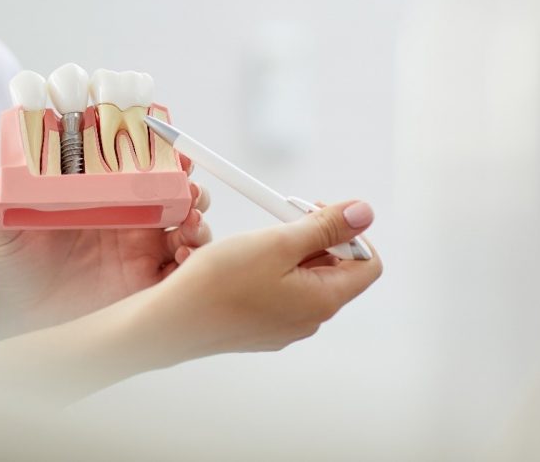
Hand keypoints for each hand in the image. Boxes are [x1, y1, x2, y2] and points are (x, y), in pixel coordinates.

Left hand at [0, 160, 211, 337]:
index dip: (159, 151)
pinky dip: (195, 257)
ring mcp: (145, 251)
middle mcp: (132, 222)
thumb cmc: (20, 272)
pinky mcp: (151, 283)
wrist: (25, 321)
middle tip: (186, 180)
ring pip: (188, 224)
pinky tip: (183, 253)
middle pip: (175, 192)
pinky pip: (185, 268)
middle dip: (189, 182)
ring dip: (197, 216)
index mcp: (106, 199)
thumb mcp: (6, 234)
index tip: (167, 140)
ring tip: (190, 217)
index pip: (141, 167)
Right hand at [140, 201, 381, 361]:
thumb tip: (364, 213)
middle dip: (317, 236)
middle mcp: (310, 319)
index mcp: (323, 300)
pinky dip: (272, 269)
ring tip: (259, 239)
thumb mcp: (278, 242)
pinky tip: (244, 261)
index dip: (351, 232)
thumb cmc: (219, 283)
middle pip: (336, 269)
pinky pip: (282, 291)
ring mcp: (285, 326)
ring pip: (306, 278)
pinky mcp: (262, 327)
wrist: (172, 321)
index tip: (319, 213)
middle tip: (284, 217)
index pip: (367, 263)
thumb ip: (324, 226)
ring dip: (292, 250)